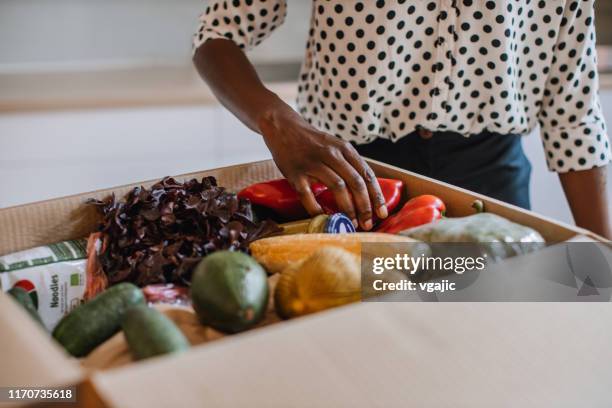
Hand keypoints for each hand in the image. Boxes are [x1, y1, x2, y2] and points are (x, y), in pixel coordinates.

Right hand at [258, 102, 387, 229]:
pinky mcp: (295, 172)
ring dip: (347, 208)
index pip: (366, 174)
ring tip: (350, 223)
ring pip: (337, 187)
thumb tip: (364, 192)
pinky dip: (316, 208)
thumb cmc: (312, 142)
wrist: (283, 127)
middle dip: (364, 206)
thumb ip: (348, 164)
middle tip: (367, 223)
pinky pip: (308, 194)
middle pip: (355, 182)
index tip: (381, 213)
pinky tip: (322, 216)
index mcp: (344, 149)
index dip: (376, 196)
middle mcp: (331, 154)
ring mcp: (313, 163)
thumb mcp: (335, 146)